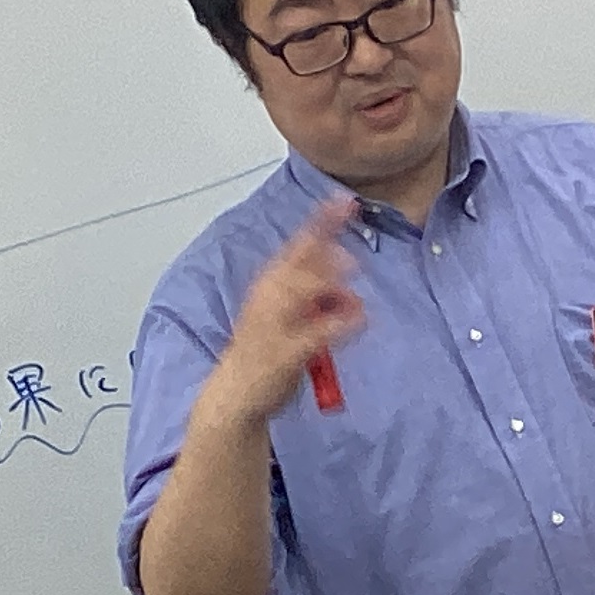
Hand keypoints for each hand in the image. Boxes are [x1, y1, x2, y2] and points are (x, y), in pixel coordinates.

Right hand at [209, 197, 366, 422]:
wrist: (235, 393)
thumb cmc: (263, 351)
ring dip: (331, 286)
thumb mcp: (290, 316)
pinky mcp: (284, 351)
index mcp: (269, 284)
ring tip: (354, 296)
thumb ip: (317, 300)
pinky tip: (358, 319)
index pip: (299, 245)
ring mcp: (273, 323)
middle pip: (299, 263)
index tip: (345, 200)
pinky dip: (339, 323)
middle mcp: (267, 297)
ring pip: (304, 290)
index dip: (322, 222)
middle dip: (328, 255)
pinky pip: (317, 331)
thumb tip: (350, 289)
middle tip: (354, 262)